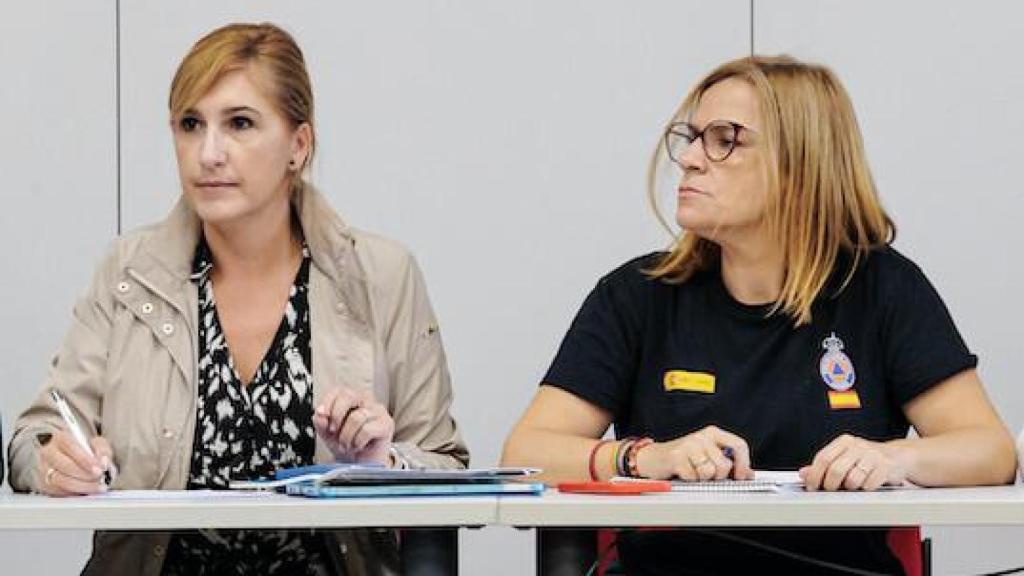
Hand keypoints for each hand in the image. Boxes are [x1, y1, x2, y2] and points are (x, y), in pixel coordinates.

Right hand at [37, 432, 113, 495]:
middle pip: (64, 465)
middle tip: (99, 478)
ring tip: (97, 487)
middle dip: (84, 474)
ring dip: (82, 486)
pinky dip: (74, 493)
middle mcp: (49, 453)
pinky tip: (87, 492)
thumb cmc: (86, 450)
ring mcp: (44, 469)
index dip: (84, 458)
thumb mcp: (97, 444)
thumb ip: (102, 449)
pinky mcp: (44, 484)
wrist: (74, 460)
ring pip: (60, 481)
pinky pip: (58, 492)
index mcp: (61, 438)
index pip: (69, 446)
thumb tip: (103, 461)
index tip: (98, 468)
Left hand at [313, 388, 394, 465]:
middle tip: (332, 431)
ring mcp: (378, 411)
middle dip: (336, 415)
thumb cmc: (348, 445)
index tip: (321, 415)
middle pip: (349, 396)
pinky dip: (358, 441)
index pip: (338, 391)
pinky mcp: (386, 424)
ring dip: (346, 436)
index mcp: (351, 400)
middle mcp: (366, 401)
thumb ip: (321, 423)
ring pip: (357, 417)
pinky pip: (367, 430)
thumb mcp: (328, 434)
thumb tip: (320, 415)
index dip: (327, 402)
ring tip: (346, 445)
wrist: (363, 464)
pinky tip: (358, 446)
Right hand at [637, 425, 753, 480]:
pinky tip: (683, 473)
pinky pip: (693, 477)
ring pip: (710, 472)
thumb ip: (729, 463)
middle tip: (707, 474)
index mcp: (713, 433)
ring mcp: (689, 445)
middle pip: (724, 464)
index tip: (741, 476)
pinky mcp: (677, 456)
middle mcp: (702, 436)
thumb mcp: (708, 456)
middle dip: (718, 476)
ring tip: (693, 472)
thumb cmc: (683, 457)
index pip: (738, 445)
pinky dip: (689, 480)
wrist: (654, 458)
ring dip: (702, 478)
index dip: (743, 463)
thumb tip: (748, 474)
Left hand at [799, 434, 906, 490]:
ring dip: (849, 488)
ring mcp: (873, 456)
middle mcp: (858, 446)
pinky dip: (864, 489)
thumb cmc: (867, 458)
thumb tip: (804, 473)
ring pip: (852, 480)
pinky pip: (869, 485)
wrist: (897, 456)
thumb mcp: (844, 457)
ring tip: (851, 486)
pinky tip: (866, 485)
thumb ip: (824, 465)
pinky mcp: (886, 467)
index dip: (814, 475)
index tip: (811, 486)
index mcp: (844, 442)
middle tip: (830, 490)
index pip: (823, 458)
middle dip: (829, 485)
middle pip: (836, 470)